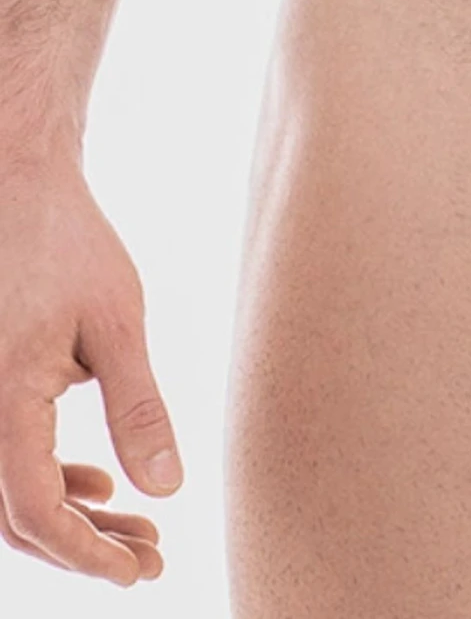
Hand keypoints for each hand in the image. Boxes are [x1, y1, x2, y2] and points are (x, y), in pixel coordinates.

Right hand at [0, 146, 180, 583]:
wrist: (18, 189)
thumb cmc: (70, 247)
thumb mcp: (119, 324)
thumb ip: (140, 409)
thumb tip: (166, 489)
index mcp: (3, 399)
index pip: (34, 509)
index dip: (85, 551)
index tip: (139, 569)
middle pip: (16, 517)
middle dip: (83, 547)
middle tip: (150, 560)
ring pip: (8, 495)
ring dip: (70, 520)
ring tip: (138, 532)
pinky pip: (5, 459)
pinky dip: (49, 484)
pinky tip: (101, 486)